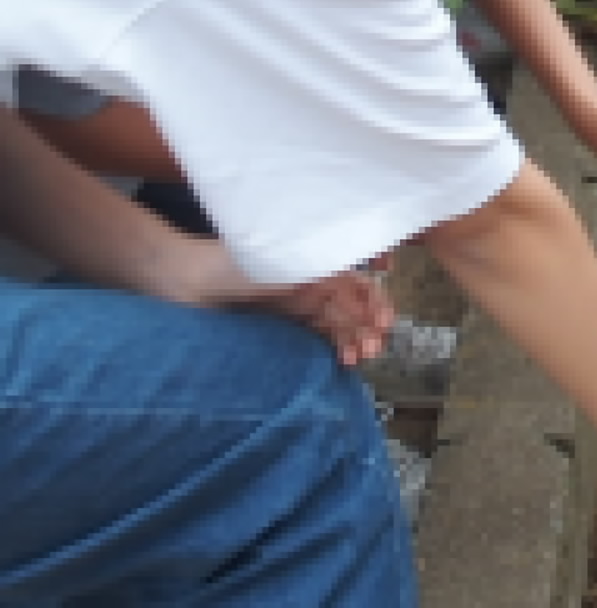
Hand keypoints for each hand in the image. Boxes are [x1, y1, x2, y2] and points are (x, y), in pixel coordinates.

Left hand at [245, 271, 396, 367]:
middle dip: (367, 326)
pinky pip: (316, 338)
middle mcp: (312, 284)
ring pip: (337, 325)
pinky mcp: (282, 328)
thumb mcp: (283, 261)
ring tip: (358, 358)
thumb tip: (361, 277)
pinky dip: (332, 349)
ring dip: (354, 340)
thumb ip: (320, 271)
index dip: (375, 301)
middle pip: (351, 307)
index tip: (384, 321)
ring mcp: (297, 308)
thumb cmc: (232, 262)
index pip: (358, 283)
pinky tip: (341, 361)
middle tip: (374, 347)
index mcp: (317, 264)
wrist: (187, 281)